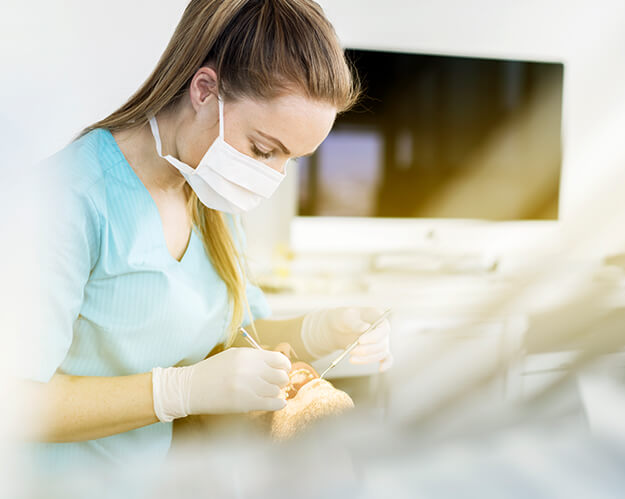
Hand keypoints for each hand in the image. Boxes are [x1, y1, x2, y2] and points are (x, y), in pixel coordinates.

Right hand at [152, 347, 291, 421]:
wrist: (190, 388)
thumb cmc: (212, 372)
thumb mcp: (233, 356)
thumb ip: (255, 359)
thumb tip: (279, 364)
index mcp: (247, 355)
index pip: (279, 359)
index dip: (284, 366)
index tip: (282, 371)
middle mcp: (250, 369)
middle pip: (281, 376)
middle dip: (280, 380)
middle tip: (274, 384)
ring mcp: (248, 386)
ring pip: (277, 390)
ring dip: (274, 392)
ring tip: (266, 393)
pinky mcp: (245, 403)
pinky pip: (273, 403)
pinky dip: (278, 403)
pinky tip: (276, 402)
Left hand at [300, 307, 392, 371]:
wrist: (337, 329)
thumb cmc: (342, 318)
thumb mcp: (345, 316)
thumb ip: (354, 321)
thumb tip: (365, 327)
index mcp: (378, 316)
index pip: (383, 328)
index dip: (374, 336)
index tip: (360, 340)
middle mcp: (382, 330)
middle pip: (382, 343)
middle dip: (366, 350)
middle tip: (351, 351)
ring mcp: (382, 341)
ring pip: (380, 353)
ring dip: (366, 358)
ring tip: (351, 358)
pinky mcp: (378, 351)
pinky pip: (387, 358)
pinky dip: (386, 364)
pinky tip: (381, 369)